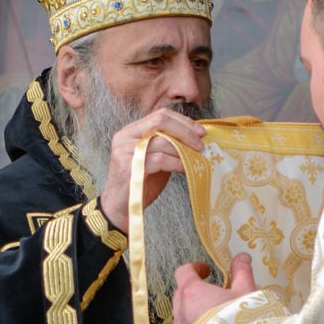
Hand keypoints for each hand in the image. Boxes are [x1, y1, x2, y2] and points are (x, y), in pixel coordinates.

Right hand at [98, 108, 205, 232]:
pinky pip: (160, 160)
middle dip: (185, 131)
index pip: (160, 115)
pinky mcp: (129, 166)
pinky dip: (177, 163)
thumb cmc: (141, 183)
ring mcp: (125, 150)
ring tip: (196, 158)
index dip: (183, 121)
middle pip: (160, 122)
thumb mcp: (156, 158)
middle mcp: (125, 136)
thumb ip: (168, 145)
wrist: (121, 207)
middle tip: (201, 144)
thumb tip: (196, 138)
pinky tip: (185, 169)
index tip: (201, 132)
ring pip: (162, 141)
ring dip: (184, 149)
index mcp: (131, 131)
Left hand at [172, 253, 257, 323]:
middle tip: (214, 295)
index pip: (183, 272)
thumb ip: (242, 272)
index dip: (194, 268)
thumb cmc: (239, 323)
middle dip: (196, 291)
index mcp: (191, 292)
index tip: (207, 271)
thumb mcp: (245, 293)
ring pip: (182, 315)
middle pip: (182, 294)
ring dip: (194, 312)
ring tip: (215, 318)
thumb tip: (242, 257)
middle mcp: (179, 310)